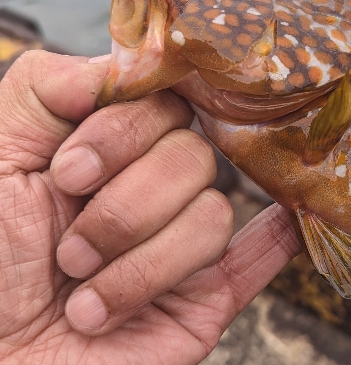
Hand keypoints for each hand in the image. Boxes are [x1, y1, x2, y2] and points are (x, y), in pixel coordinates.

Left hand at [0, 50, 299, 364]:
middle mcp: (151, 187)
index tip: (67, 176)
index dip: (121, 134)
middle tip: (67, 253)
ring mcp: (183, 245)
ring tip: (84, 300)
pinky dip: (277, 238)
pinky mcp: (208, 302)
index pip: (160, 102)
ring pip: (210, 215)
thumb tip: (134, 62)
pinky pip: (261, 258)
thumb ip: (49, 85)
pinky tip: (287, 221)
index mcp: (107, 147)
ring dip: (137, 264)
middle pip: (193, 156)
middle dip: (121, 209)